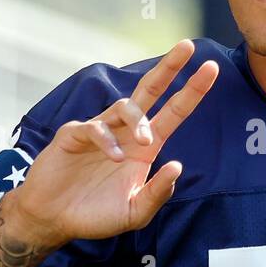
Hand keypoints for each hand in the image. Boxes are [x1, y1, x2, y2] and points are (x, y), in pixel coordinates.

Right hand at [2, 40, 218, 246]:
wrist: (55, 220)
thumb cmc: (96, 215)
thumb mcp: (135, 212)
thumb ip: (157, 193)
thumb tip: (177, 166)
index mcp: (145, 147)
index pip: (173, 112)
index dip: (191, 92)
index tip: (211, 69)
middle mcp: (125, 132)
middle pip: (150, 90)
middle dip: (169, 67)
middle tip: (188, 46)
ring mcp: (100, 130)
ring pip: (125, 105)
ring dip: (139, 120)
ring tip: (145, 142)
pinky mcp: (74, 135)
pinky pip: (95, 127)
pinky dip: (108, 141)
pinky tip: (114, 158)